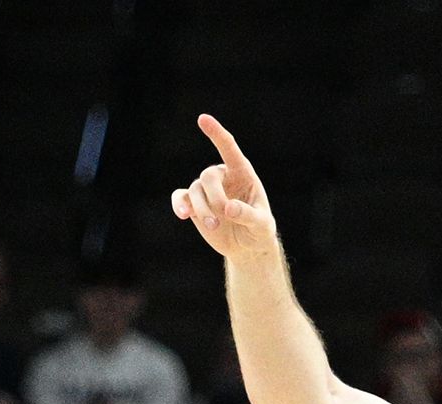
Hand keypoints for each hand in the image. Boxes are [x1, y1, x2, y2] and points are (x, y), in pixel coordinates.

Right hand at [171, 114, 278, 259]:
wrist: (246, 245)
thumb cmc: (259, 230)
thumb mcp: (262, 224)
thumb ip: (248, 215)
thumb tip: (228, 208)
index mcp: (242, 172)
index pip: (228, 147)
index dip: (216, 133)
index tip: (202, 119)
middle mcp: (223, 176)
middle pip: (208, 176)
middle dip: (213, 197)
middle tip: (222, 218)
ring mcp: (207, 190)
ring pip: (195, 190)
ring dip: (202, 209)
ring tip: (214, 227)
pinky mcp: (194, 204)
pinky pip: (181, 197)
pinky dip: (179, 204)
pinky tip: (182, 214)